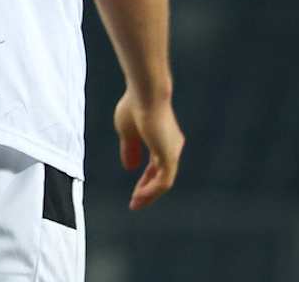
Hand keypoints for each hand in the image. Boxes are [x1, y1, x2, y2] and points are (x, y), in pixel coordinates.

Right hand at [114, 89, 182, 208]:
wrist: (145, 94)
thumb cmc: (134, 106)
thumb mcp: (127, 132)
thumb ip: (130, 150)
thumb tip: (130, 167)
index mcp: (163, 140)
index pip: (155, 167)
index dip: (144, 180)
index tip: (134, 192)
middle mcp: (171, 147)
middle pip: (161, 176)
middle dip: (147, 191)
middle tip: (135, 203)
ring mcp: (172, 152)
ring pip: (164, 181)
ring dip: (149, 194)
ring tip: (136, 203)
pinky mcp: (170, 156)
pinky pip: (163, 181)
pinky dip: (151, 190)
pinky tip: (139, 196)